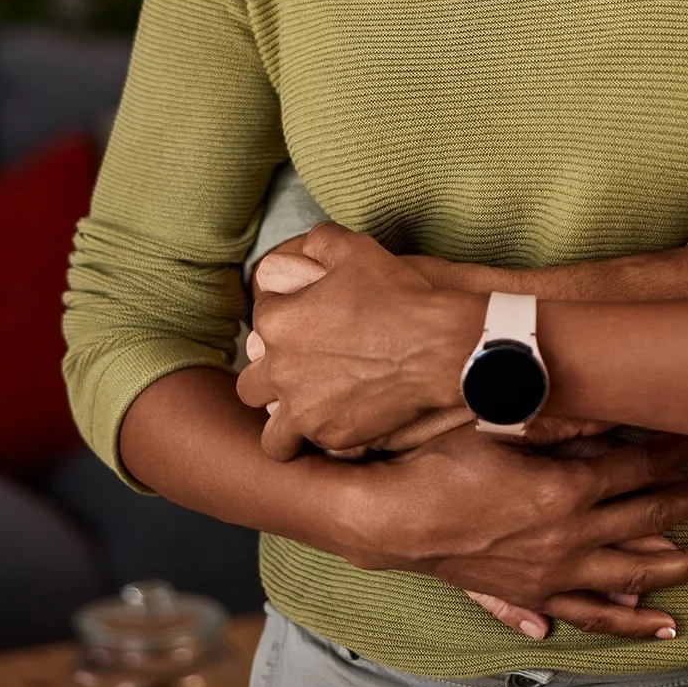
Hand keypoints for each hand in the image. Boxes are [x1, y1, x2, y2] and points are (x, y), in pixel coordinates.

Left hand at [239, 223, 476, 458]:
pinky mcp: (332, 436)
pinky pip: (312, 445)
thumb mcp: (355, 249)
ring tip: (308, 411)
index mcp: (278, 323)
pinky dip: (322, 436)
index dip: (284, 315)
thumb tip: (308, 244)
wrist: (437, 344)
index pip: (261, 319)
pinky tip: (341, 420)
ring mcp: (304, 410)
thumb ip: (320, 241)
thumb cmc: (395, 294)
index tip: (307, 317)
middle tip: (300, 369)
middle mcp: (279, 371)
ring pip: (271, 432)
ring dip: (284, 421)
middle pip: (250, 383)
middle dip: (270, 377)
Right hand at [329, 422, 687, 638]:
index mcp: (564, 490)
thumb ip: (559, 418)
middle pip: (647, 522)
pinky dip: (622, 620)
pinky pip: (588, 614)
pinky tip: (650, 623)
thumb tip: (607, 403)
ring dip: (679, 568)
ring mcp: (551, 574)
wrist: (391, 519)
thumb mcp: (500, 425)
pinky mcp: (530, 595)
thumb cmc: (441, 462)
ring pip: (631, 578)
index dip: (672, 449)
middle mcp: (567, 539)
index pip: (636, 467)